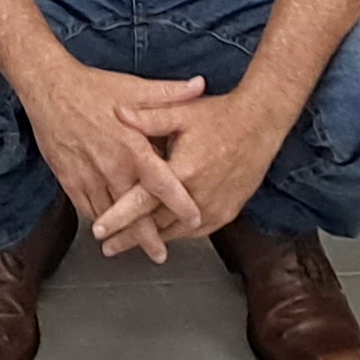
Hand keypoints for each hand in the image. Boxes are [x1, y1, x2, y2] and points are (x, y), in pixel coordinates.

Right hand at [20, 52, 205, 258]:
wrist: (49, 88)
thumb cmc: (92, 87)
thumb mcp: (134, 87)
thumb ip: (169, 93)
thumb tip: (201, 86)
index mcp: (132, 147)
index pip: (162, 183)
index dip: (180, 204)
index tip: (194, 220)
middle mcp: (112, 168)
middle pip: (135, 212)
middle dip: (149, 237)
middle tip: (161, 254)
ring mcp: (89, 177)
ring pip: (110, 216)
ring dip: (123, 234)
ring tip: (135, 247)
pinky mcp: (69, 180)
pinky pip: (87, 209)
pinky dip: (99, 220)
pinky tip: (107, 227)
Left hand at [114, 74, 296, 245]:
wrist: (260, 124)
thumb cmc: (220, 116)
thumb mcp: (182, 112)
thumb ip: (148, 117)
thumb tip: (118, 113)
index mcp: (182, 171)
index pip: (142, 201)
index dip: (118, 217)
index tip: (99, 231)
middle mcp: (198, 195)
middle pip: (155, 224)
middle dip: (129, 237)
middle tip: (107, 247)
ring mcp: (214, 207)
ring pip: (175, 232)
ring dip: (152, 239)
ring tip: (129, 245)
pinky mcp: (226, 213)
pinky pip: (196, 232)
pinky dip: (176, 234)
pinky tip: (163, 235)